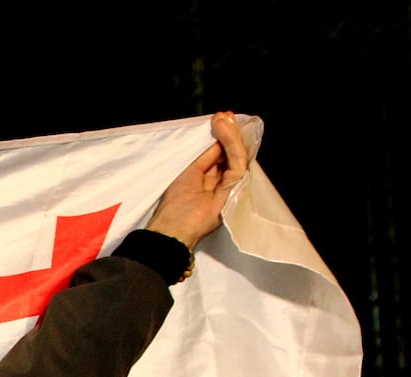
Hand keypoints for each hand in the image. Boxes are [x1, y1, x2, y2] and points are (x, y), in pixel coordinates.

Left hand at [144, 111, 248, 250]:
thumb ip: (205, 156)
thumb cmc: (174, 205)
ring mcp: (231, 186)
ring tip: (224, 117)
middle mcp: (222, 183)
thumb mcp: (189, 172)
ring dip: (231, 133)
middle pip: (231, 153)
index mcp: (209, 181)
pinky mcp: (236, 187)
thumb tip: (216, 136)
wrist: (173, 228)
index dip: (221, 136)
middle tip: (225, 114)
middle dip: (229, 132)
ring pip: (236, 154)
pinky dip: (232, 142)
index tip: (220, 118)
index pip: (221, 154)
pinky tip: (224, 128)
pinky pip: (237, 160)